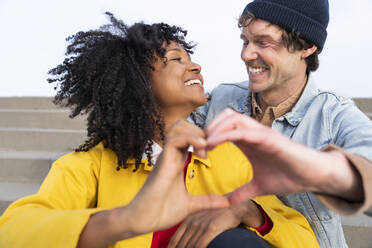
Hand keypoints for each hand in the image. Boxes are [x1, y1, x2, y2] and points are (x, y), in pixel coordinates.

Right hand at [124, 120, 228, 235]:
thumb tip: (227, 203)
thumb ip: (208, 201)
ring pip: (178, 127)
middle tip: (211, 148)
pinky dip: (190, 139)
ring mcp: (166, 157)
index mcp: (177, 161)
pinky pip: (174, 139)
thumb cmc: (161, 212)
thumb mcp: (191, 204)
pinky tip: (201, 150)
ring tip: (205, 150)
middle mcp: (171, 155)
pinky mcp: (162, 162)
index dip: (203, 137)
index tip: (215, 151)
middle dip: (201, 131)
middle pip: (183, 125)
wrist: (142, 222)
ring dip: (195, 133)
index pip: (188, 136)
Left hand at [168, 200, 262, 247]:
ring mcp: (201, 225)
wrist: (235, 208)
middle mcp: (192, 222)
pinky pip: (200, 245)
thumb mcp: (203, 221)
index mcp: (188, 220)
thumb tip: (185, 244)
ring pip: (190, 246)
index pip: (175, 240)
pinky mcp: (211, 228)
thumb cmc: (219, 217)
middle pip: (181, 245)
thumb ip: (193, 230)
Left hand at [206, 109, 360, 204]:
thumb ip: (241, 192)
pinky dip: (226, 133)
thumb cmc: (289, 176)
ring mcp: (261, 133)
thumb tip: (227, 203)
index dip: (207, 135)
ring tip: (204, 144)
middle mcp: (253, 132)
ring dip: (214, 128)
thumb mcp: (258, 187)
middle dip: (208, 128)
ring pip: (232, 117)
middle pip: (224, 116)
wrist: (313, 177)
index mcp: (248, 141)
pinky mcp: (269, 137)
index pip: (223, 127)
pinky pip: (243, 129)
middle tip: (198, 146)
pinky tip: (214, 143)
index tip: (197, 152)